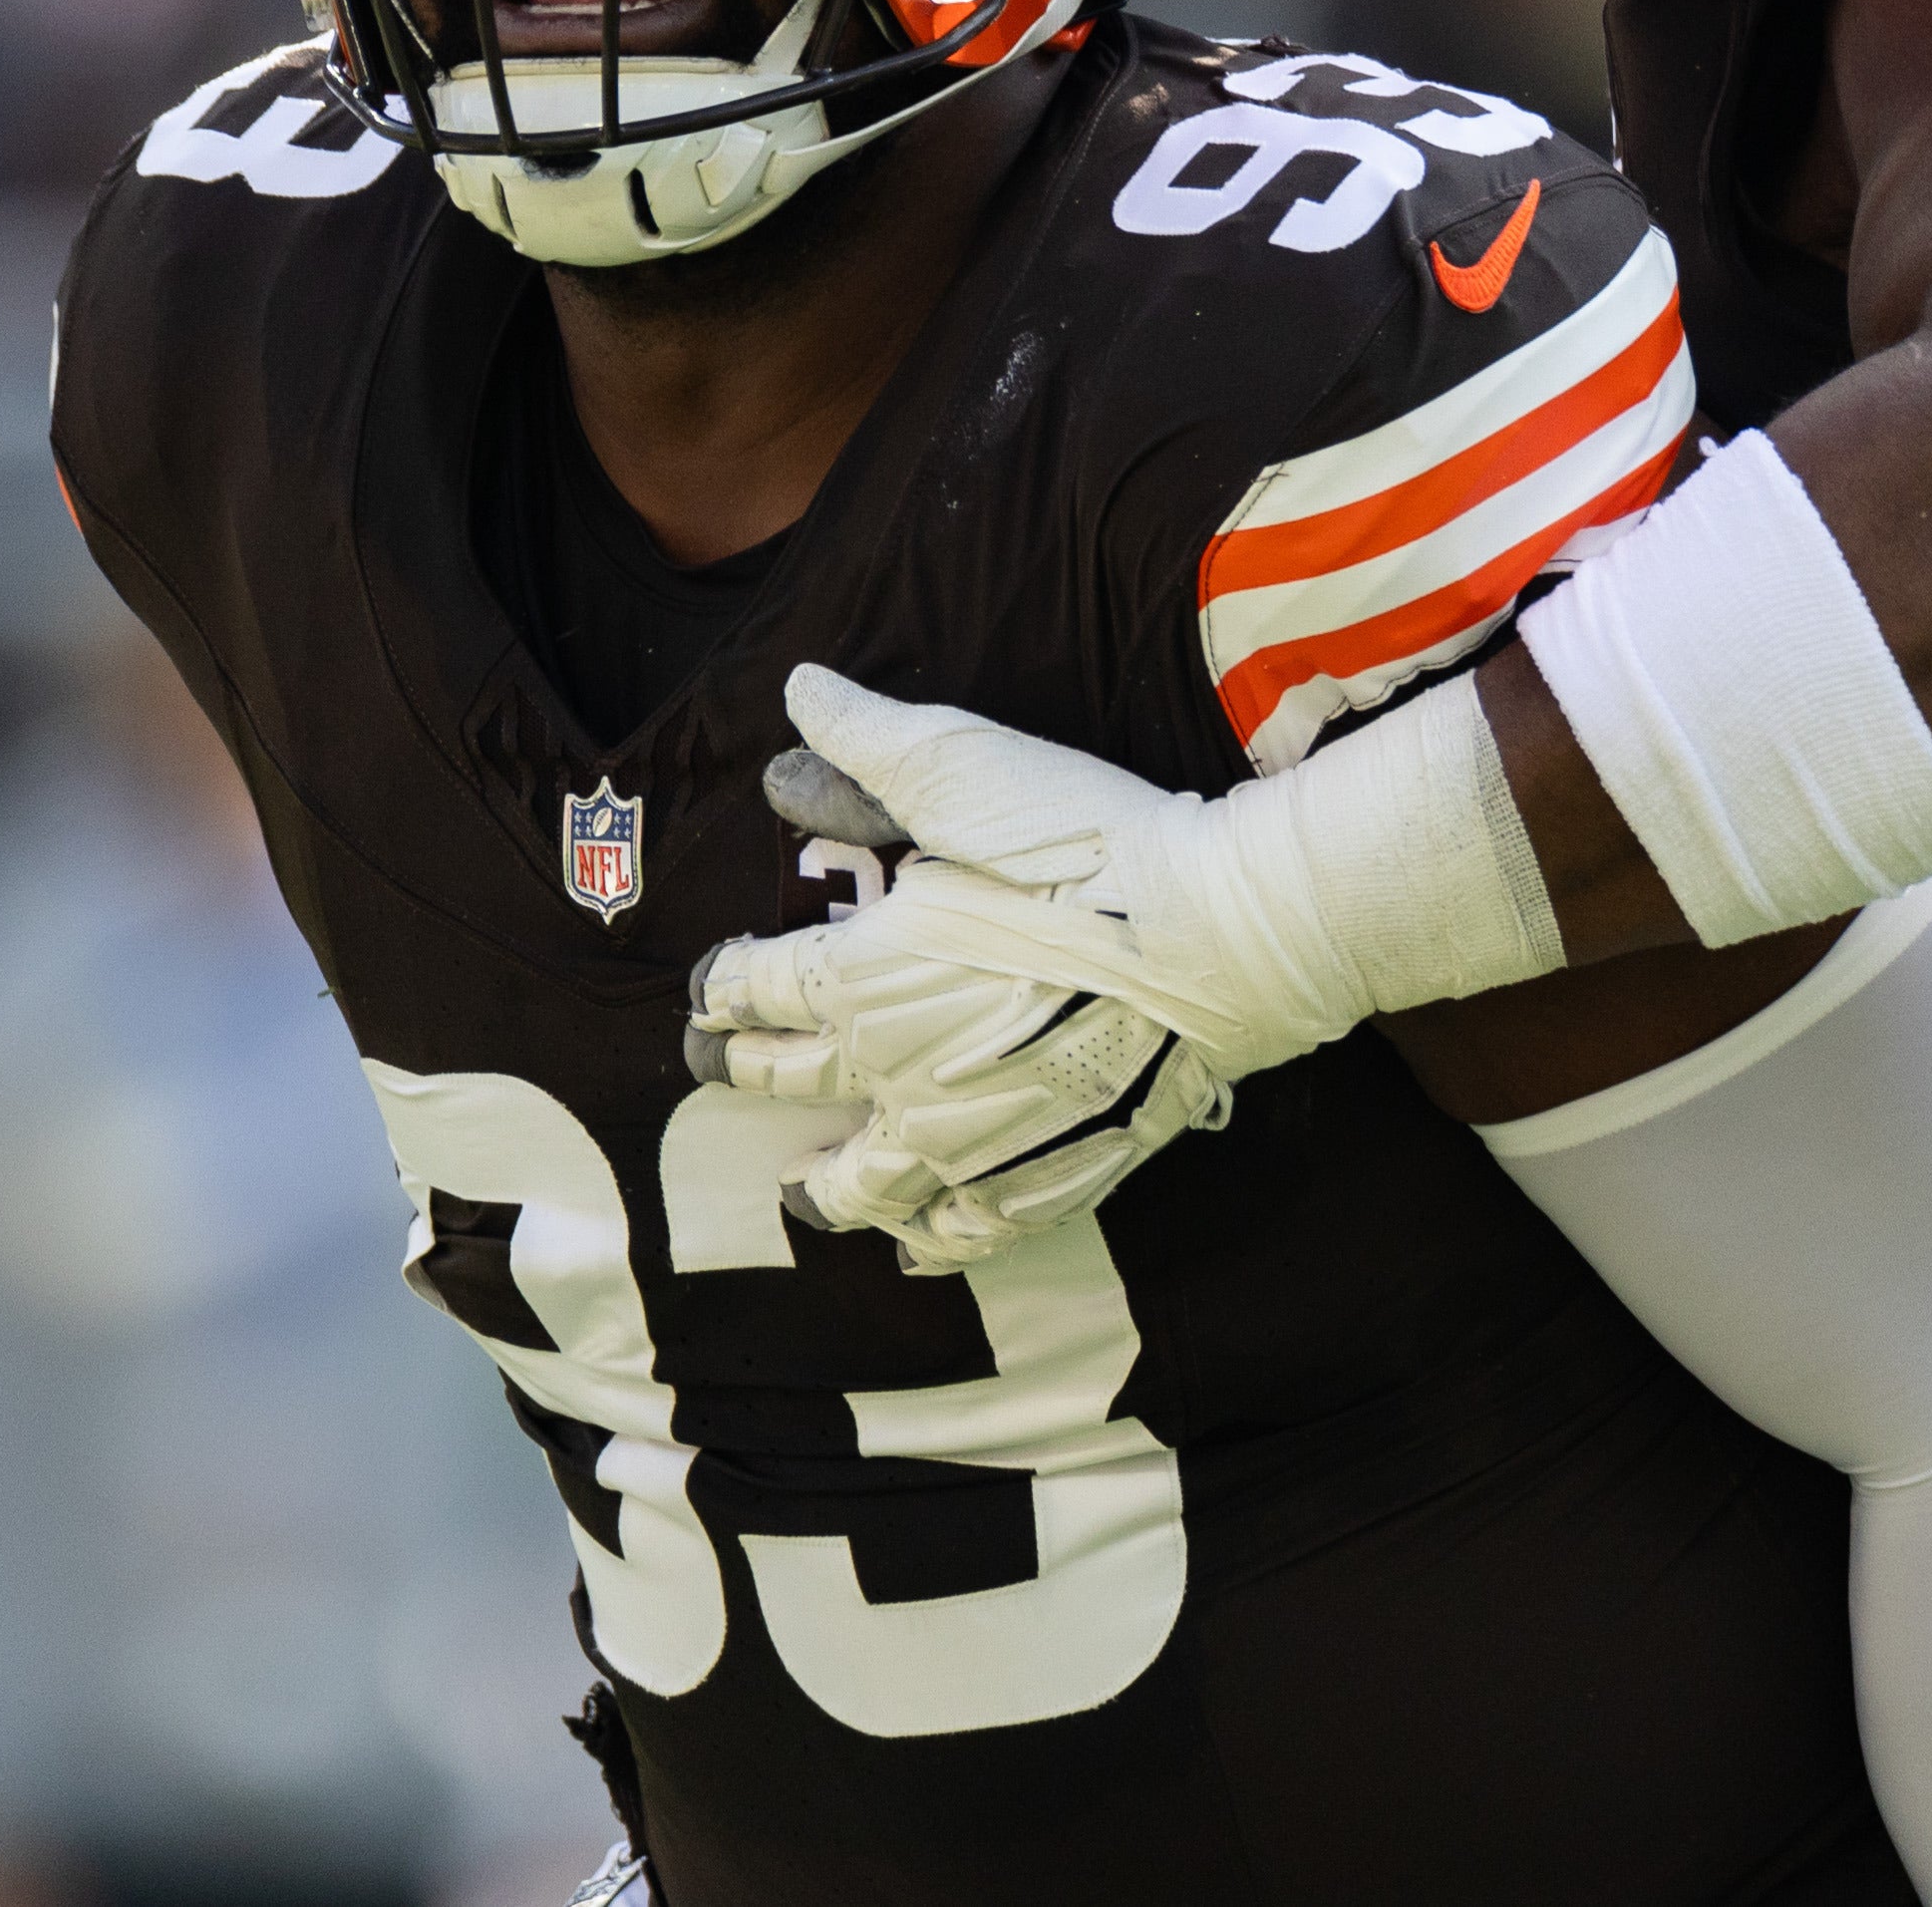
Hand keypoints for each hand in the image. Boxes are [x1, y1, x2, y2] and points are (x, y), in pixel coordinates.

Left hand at [688, 668, 1263, 1266]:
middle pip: (785, 1082)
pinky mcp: (1041, 1172)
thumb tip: (798, 691)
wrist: (1218, 939)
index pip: (751, 989)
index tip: (713, 981)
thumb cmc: (1087, 846)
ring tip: (797, 1186)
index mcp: (855, 978)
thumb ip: (870, 740)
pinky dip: (931, 1239)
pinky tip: (918, 1240)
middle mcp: (891, 1073)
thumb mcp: (966, 768)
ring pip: (862, 1183)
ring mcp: (965, 1140)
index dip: (723, 982)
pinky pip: (967, 1230)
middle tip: (717, 1066)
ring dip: (819, 1184)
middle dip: (741, 1069)